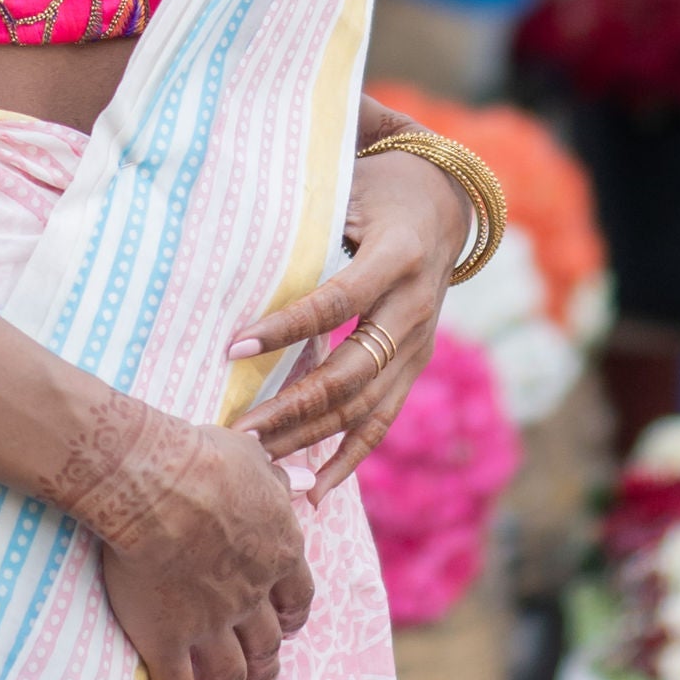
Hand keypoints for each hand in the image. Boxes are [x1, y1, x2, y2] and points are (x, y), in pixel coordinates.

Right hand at [59, 394, 314, 679]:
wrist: (156, 484)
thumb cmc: (204, 458)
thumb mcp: (253, 455)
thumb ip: (270, 476)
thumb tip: (288, 477)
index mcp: (278, 552)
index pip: (296, 596)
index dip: (291, 617)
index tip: (288, 629)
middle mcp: (251, 597)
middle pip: (265, 643)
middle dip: (268, 669)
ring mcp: (210, 625)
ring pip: (229, 673)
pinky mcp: (167, 641)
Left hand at [228, 142, 469, 499]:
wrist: (445, 202)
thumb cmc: (378, 188)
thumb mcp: (349, 189)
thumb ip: (307, 223)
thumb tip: (237, 254)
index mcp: (398, 257)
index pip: (337, 302)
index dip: (287, 327)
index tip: (234, 347)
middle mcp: (415, 309)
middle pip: (351, 372)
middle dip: (292, 407)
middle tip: (238, 430)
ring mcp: (418, 346)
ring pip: (364, 407)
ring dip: (310, 438)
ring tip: (257, 460)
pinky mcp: (414, 367)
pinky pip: (381, 421)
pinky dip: (348, 459)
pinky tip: (314, 491)